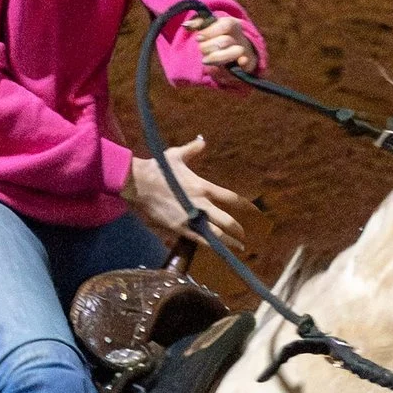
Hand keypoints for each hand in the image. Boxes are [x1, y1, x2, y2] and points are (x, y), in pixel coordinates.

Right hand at [122, 133, 252, 252]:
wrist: (138, 183)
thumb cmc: (157, 168)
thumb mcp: (176, 155)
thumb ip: (192, 149)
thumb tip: (202, 140)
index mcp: (203, 186)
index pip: (231, 197)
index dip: (245, 206)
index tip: (254, 212)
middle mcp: (201, 204)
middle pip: (227, 221)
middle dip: (238, 230)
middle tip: (245, 236)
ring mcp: (191, 218)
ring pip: (216, 234)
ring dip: (229, 242)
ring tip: (238, 248)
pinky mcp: (179, 228)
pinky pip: (199, 240)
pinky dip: (210, 246)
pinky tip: (218, 251)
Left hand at [182, 10, 259, 74]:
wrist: (237, 52)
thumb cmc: (219, 39)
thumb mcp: (210, 28)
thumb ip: (199, 24)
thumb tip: (186, 25)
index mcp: (233, 25)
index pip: (225, 25)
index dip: (210, 31)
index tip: (198, 37)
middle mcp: (241, 38)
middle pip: (226, 41)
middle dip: (209, 46)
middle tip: (201, 49)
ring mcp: (246, 53)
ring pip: (235, 53)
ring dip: (217, 58)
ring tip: (205, 60)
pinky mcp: (247, 67)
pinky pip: (240, 69)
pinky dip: (228, 72)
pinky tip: (221, 69)